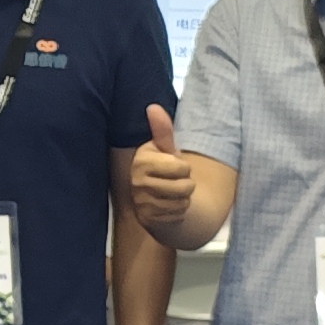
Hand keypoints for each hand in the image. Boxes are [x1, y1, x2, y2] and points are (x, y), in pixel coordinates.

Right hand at [125, 105, 195, 243]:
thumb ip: (162, 130)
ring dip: (183, 199)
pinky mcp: (147, 218)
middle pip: (184, 187)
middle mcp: (137, 181)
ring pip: (181, 202)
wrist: (155, 199)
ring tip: (174, 193)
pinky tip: (170, 206)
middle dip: (187, 185)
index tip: (174, 165)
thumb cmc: (163, 169)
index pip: (180, 167)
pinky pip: (177, 215)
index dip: (184, 167)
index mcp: (141, 161)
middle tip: (177, 182)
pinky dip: (178, 212)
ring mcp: (141, 201)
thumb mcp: (164, 149)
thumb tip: (153, 107)